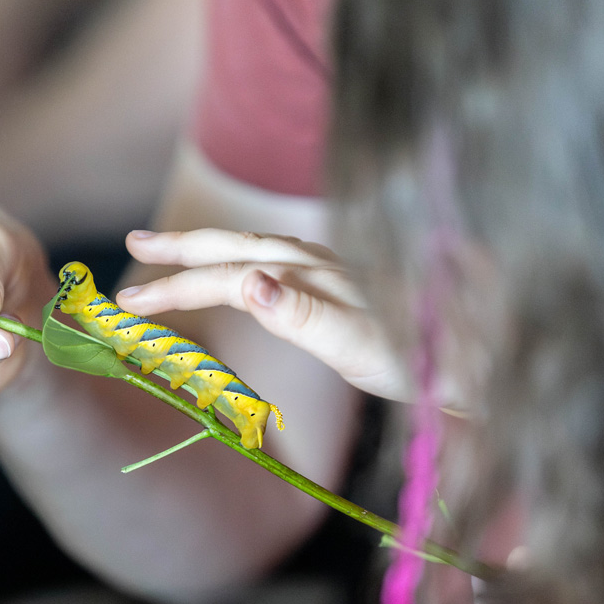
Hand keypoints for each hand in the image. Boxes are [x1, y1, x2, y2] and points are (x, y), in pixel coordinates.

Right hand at [115, 228, 411, 400]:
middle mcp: (316, 264)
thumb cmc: (421, 359)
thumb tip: (247, 283)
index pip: (224, 275)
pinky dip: (242, 259)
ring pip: (254, 248)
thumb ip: (301, 313)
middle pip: (235, 246)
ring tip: (170, 251)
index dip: (174, 287)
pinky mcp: (342, 282)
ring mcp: (330, 269)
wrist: (477, 353)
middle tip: (133, 244)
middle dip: (181, 247)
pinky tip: (243, 269)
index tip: (126, 304)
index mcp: (308, 277)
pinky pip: (274, 259)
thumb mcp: (359, 344)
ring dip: (208, 249)